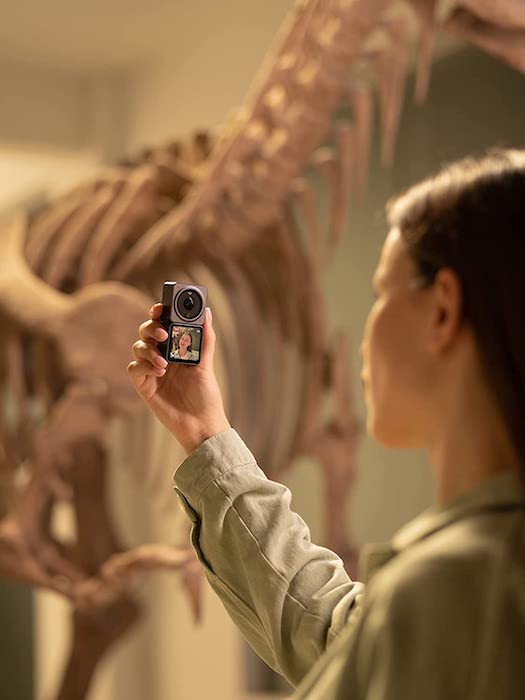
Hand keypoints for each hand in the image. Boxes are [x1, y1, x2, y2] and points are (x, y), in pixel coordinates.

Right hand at [128, 304, 230, 453]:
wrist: (201, 423)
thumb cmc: (205, 395)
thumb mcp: (206, 364)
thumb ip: (205, 339)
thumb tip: (207, 312)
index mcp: (176, 348)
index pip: (163, 324)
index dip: (158, 313)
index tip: (160, 307)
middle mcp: (162, 356)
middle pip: (146, 332)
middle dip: (151, 328)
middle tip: (163, 336)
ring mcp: (151, 370)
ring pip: (137, 347)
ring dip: (149, 350)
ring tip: (164, 364)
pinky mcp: (144, 385)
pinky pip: (133, 368)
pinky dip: (143, 366)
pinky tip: (158, 373)